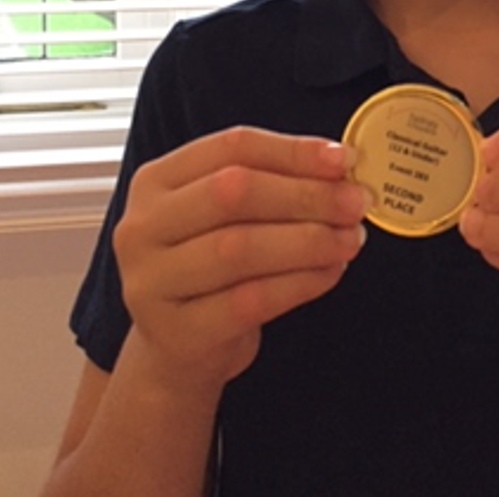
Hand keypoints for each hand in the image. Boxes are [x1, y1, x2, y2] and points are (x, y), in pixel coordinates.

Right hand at [113, 126, 369, 392]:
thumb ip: (272, 184)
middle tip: (355, 202)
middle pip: (233, 192)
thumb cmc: (213, 269)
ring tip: (350, 239)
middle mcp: (142, 226)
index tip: (345, 159)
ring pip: (240, 248)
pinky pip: (248, 301)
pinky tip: (330, 272)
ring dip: (308, 240)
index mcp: (156, 180)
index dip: (293, 150)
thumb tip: (341, 166)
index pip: (231, 147)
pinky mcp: (175, 333)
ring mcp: (150, 282)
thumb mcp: (227, 217)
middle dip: (306, 194)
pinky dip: (299, 283)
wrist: (180, 351)